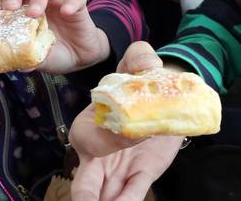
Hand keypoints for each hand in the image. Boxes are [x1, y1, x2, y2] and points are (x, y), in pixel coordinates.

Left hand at [0, 0, 109, 73]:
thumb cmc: (50, 53)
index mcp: (16, 8)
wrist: (77, 58)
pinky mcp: (76, 6)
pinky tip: (66, 13)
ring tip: (35, 15)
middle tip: (11, 7)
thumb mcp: (35, 59)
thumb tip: (15, 65)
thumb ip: (25, 59)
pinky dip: (71, 2)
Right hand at [69, 41, 183, 199]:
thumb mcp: (138, 64)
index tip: (138, 133)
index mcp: (88, 124)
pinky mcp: (139, 173)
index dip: (113, 140)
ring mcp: (116, 166)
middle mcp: (98, 150)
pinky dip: (129, 198)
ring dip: (105, 200)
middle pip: (86, 177)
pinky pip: (132, 190)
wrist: (161, 97)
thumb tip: (147, 64)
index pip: (90, 139)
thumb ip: (138, 58)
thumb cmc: (140, 79)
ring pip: (106, 191)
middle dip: (85, 193)